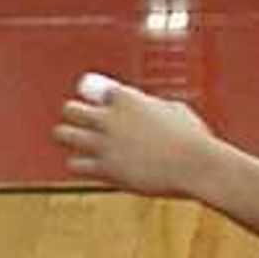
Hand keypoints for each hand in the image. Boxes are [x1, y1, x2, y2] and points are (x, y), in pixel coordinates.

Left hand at [54, 72, 220, 199]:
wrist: (196, 166)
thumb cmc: (193, 139)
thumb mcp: (175, 110)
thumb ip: (155, 107)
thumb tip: (152, 109)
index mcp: (124, 97)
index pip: (91, 89)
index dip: (94, 98)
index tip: (98, 105)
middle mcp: (108, 118)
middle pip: (69, 109)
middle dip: (73, 116)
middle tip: (81, 124)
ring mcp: (103, 143)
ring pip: (62, 134)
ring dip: (68, 138)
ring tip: (76, 143)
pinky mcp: (104, 169)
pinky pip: (74, 164)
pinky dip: (79, 165)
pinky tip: (87, 166)